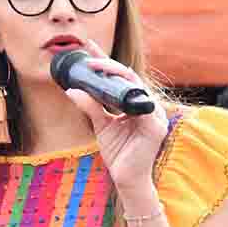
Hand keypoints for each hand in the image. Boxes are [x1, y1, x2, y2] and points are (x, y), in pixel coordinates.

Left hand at [64, 40, 168, 193]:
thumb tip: (72, 90)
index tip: (89, 47)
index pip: (121, 77)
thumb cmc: (119, 153)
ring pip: (135, 86)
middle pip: (129, 77)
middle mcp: (148, 105)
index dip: (106, 61)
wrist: (128, 180)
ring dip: (116, 75)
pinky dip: (125, 97)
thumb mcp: (101, 125)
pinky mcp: (155, 127)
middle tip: (89, 57)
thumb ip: (91, 107)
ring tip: (96, 67)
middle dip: (109, 63)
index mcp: (136, 103)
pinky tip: (111, 89)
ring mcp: (154, 115)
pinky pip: (139, 107)